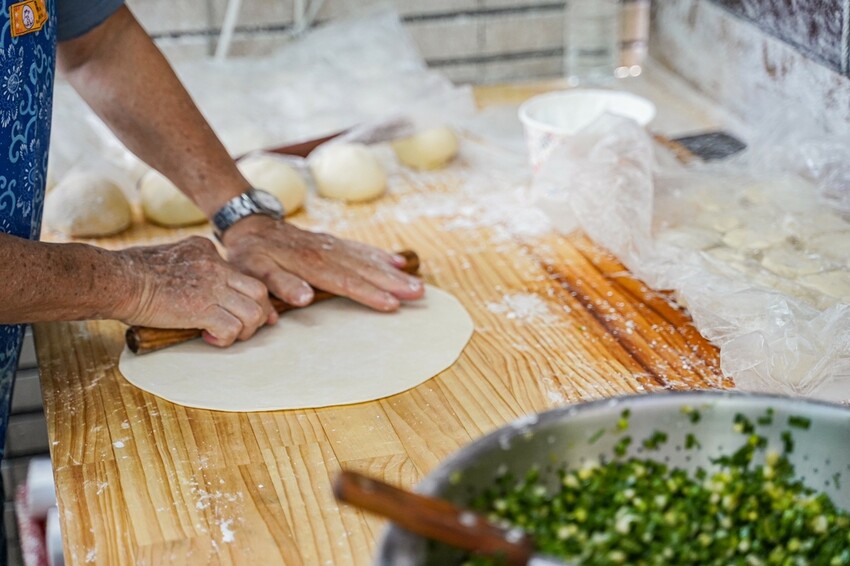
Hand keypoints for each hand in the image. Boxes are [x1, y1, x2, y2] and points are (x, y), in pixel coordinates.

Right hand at [115, 236, 276, 346]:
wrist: (118, 279)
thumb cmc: (130, 271)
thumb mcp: (168, 254)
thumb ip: (186, 264)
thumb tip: (189, 281)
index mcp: (206, 251)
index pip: (242, 274)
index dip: (249, 297)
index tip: (250, 311)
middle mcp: (216, 266)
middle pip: (259, 291)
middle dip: (259, 313)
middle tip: (244, 327)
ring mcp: (212, 287)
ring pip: (254, 311)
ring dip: (245, 329)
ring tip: (227, 335)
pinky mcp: (203, 308)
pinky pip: (233, 328)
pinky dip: (225, 339)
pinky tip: (209, 338)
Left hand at [222, 216, 424, 310]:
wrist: (252, 224)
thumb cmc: (252, 254)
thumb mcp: (254, 270)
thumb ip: (279, 283)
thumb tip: (304, 298)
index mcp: (309, 263)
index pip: (344, 281)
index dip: (368, 293)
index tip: (391, 304)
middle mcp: (326, 252)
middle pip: (364, 269)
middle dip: (392, 282)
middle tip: (418, 293)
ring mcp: (332, 246)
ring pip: (367, 259)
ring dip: (392, 272)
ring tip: (417, 283)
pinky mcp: (333, 242)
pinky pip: (361, 249)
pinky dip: (380, 255)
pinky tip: (398, 262)